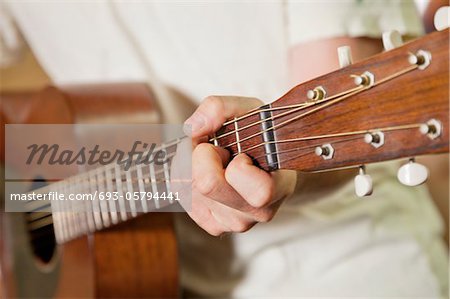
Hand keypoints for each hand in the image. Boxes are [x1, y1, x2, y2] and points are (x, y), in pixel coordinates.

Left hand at [182, 96, 296, 235]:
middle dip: (205, 155)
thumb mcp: (248, 110)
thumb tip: (192, 128)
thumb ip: (220, 108)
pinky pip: (183, 196)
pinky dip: (187, 176)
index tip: (241, 154)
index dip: (240, 167)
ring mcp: (234, 223)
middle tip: (221, 149)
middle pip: (207, 185)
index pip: (258, 192)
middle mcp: (257, 212)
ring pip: (189, 188)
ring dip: (194, 165)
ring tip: (218, 161)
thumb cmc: (259, 137)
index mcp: (277, 188)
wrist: (264, 163)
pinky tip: (207, 172)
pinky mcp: (214, 225)